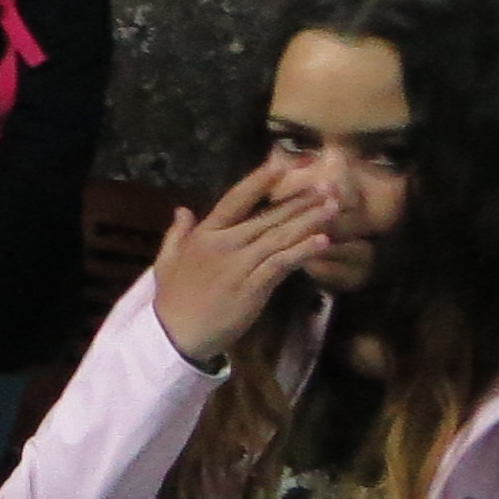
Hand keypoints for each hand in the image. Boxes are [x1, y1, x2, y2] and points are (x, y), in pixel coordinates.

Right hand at [150, 162, 333, 366]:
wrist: (176, 334)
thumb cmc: (173, 299)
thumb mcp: (166, 261)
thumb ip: (177, 233)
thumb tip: (183, 210)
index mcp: (205, 235)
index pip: (235, 200)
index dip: (259, 182)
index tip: (282, 165)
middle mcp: (224, 244)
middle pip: (267, 217)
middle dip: (299, 201)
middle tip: (327, 186)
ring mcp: (240, 265)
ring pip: (280, 237)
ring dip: (309, 221)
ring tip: (333, 207)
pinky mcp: (254, 287)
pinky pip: (282, 264)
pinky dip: (303, 252)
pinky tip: (322, 242)